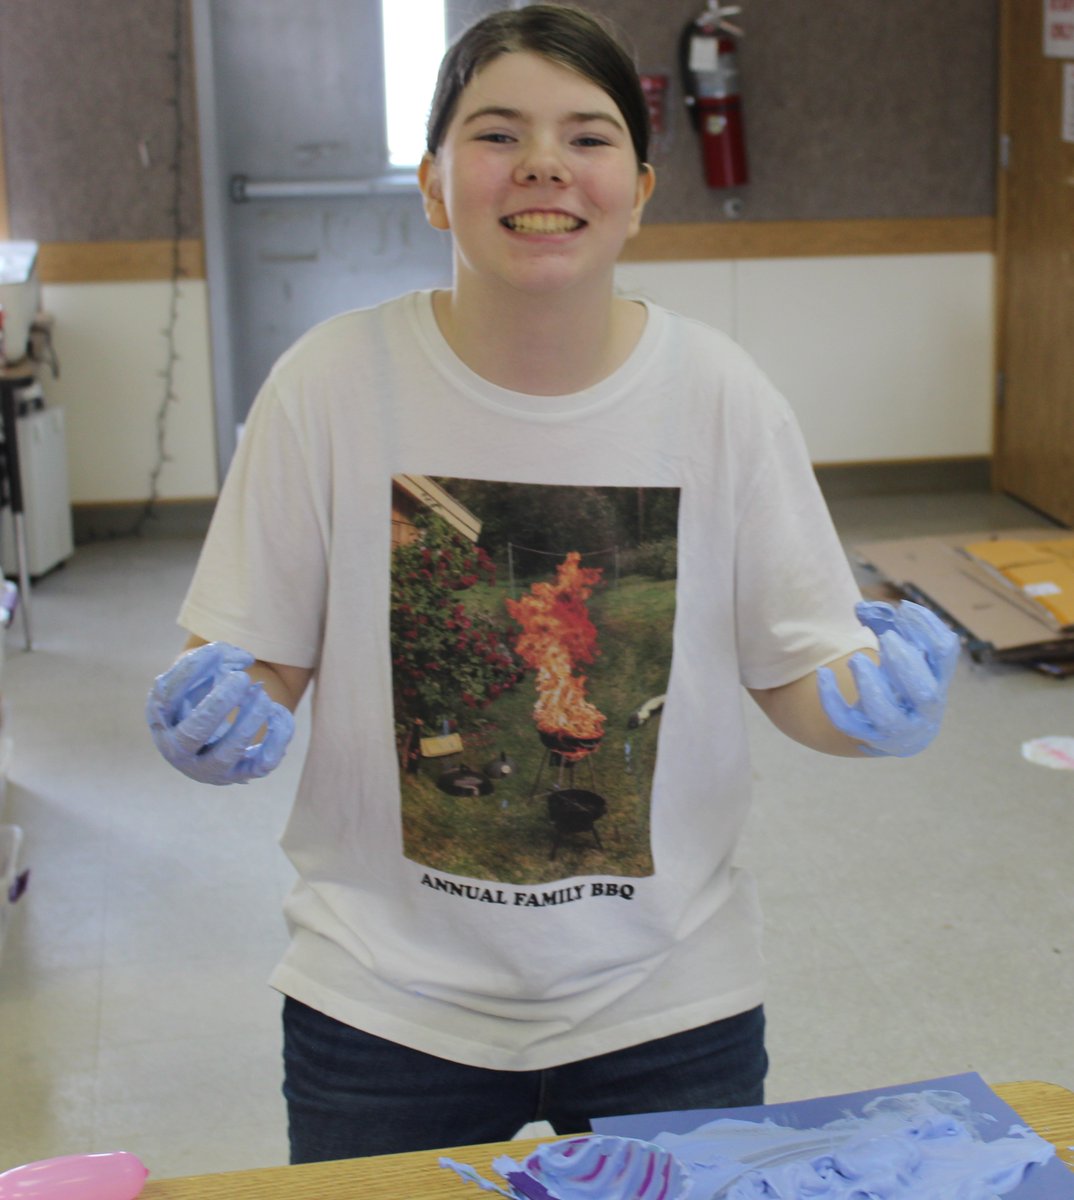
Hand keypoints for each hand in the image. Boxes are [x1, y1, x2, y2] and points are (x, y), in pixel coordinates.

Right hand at [146, 642, 294, 783]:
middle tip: (242, 678)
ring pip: (228, 752)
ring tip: (261, 695)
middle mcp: (179, 750)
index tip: (217, 651)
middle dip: (220, 703)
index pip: (167, 697)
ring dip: (249, 720)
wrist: (211, 741)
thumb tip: (243, 658)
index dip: (192, 670)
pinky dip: (277, 736)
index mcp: (161, 720)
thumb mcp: (199, 675)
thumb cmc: (202, 698)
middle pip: (194, 732)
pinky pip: (263, 763)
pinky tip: (278, 711)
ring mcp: (209, 767)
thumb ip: (217, 657)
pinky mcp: (240, 775)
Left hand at [816, 600, 959, 756]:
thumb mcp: (899, 648)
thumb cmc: (900, 678)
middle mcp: (923, 708)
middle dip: (905, 663)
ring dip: (871, 686)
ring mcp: (896, 727)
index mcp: (937, 679)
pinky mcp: (866, 736)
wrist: (894, 729)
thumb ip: (884, 623)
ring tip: (856, 659)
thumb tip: (861, 608)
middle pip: (924, 691)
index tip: (904, 609)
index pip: (944, 654)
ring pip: (886, 715)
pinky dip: (832, 699)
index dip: (928, 629)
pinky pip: (846, 722)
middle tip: (887, 639)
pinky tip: (822, 674)